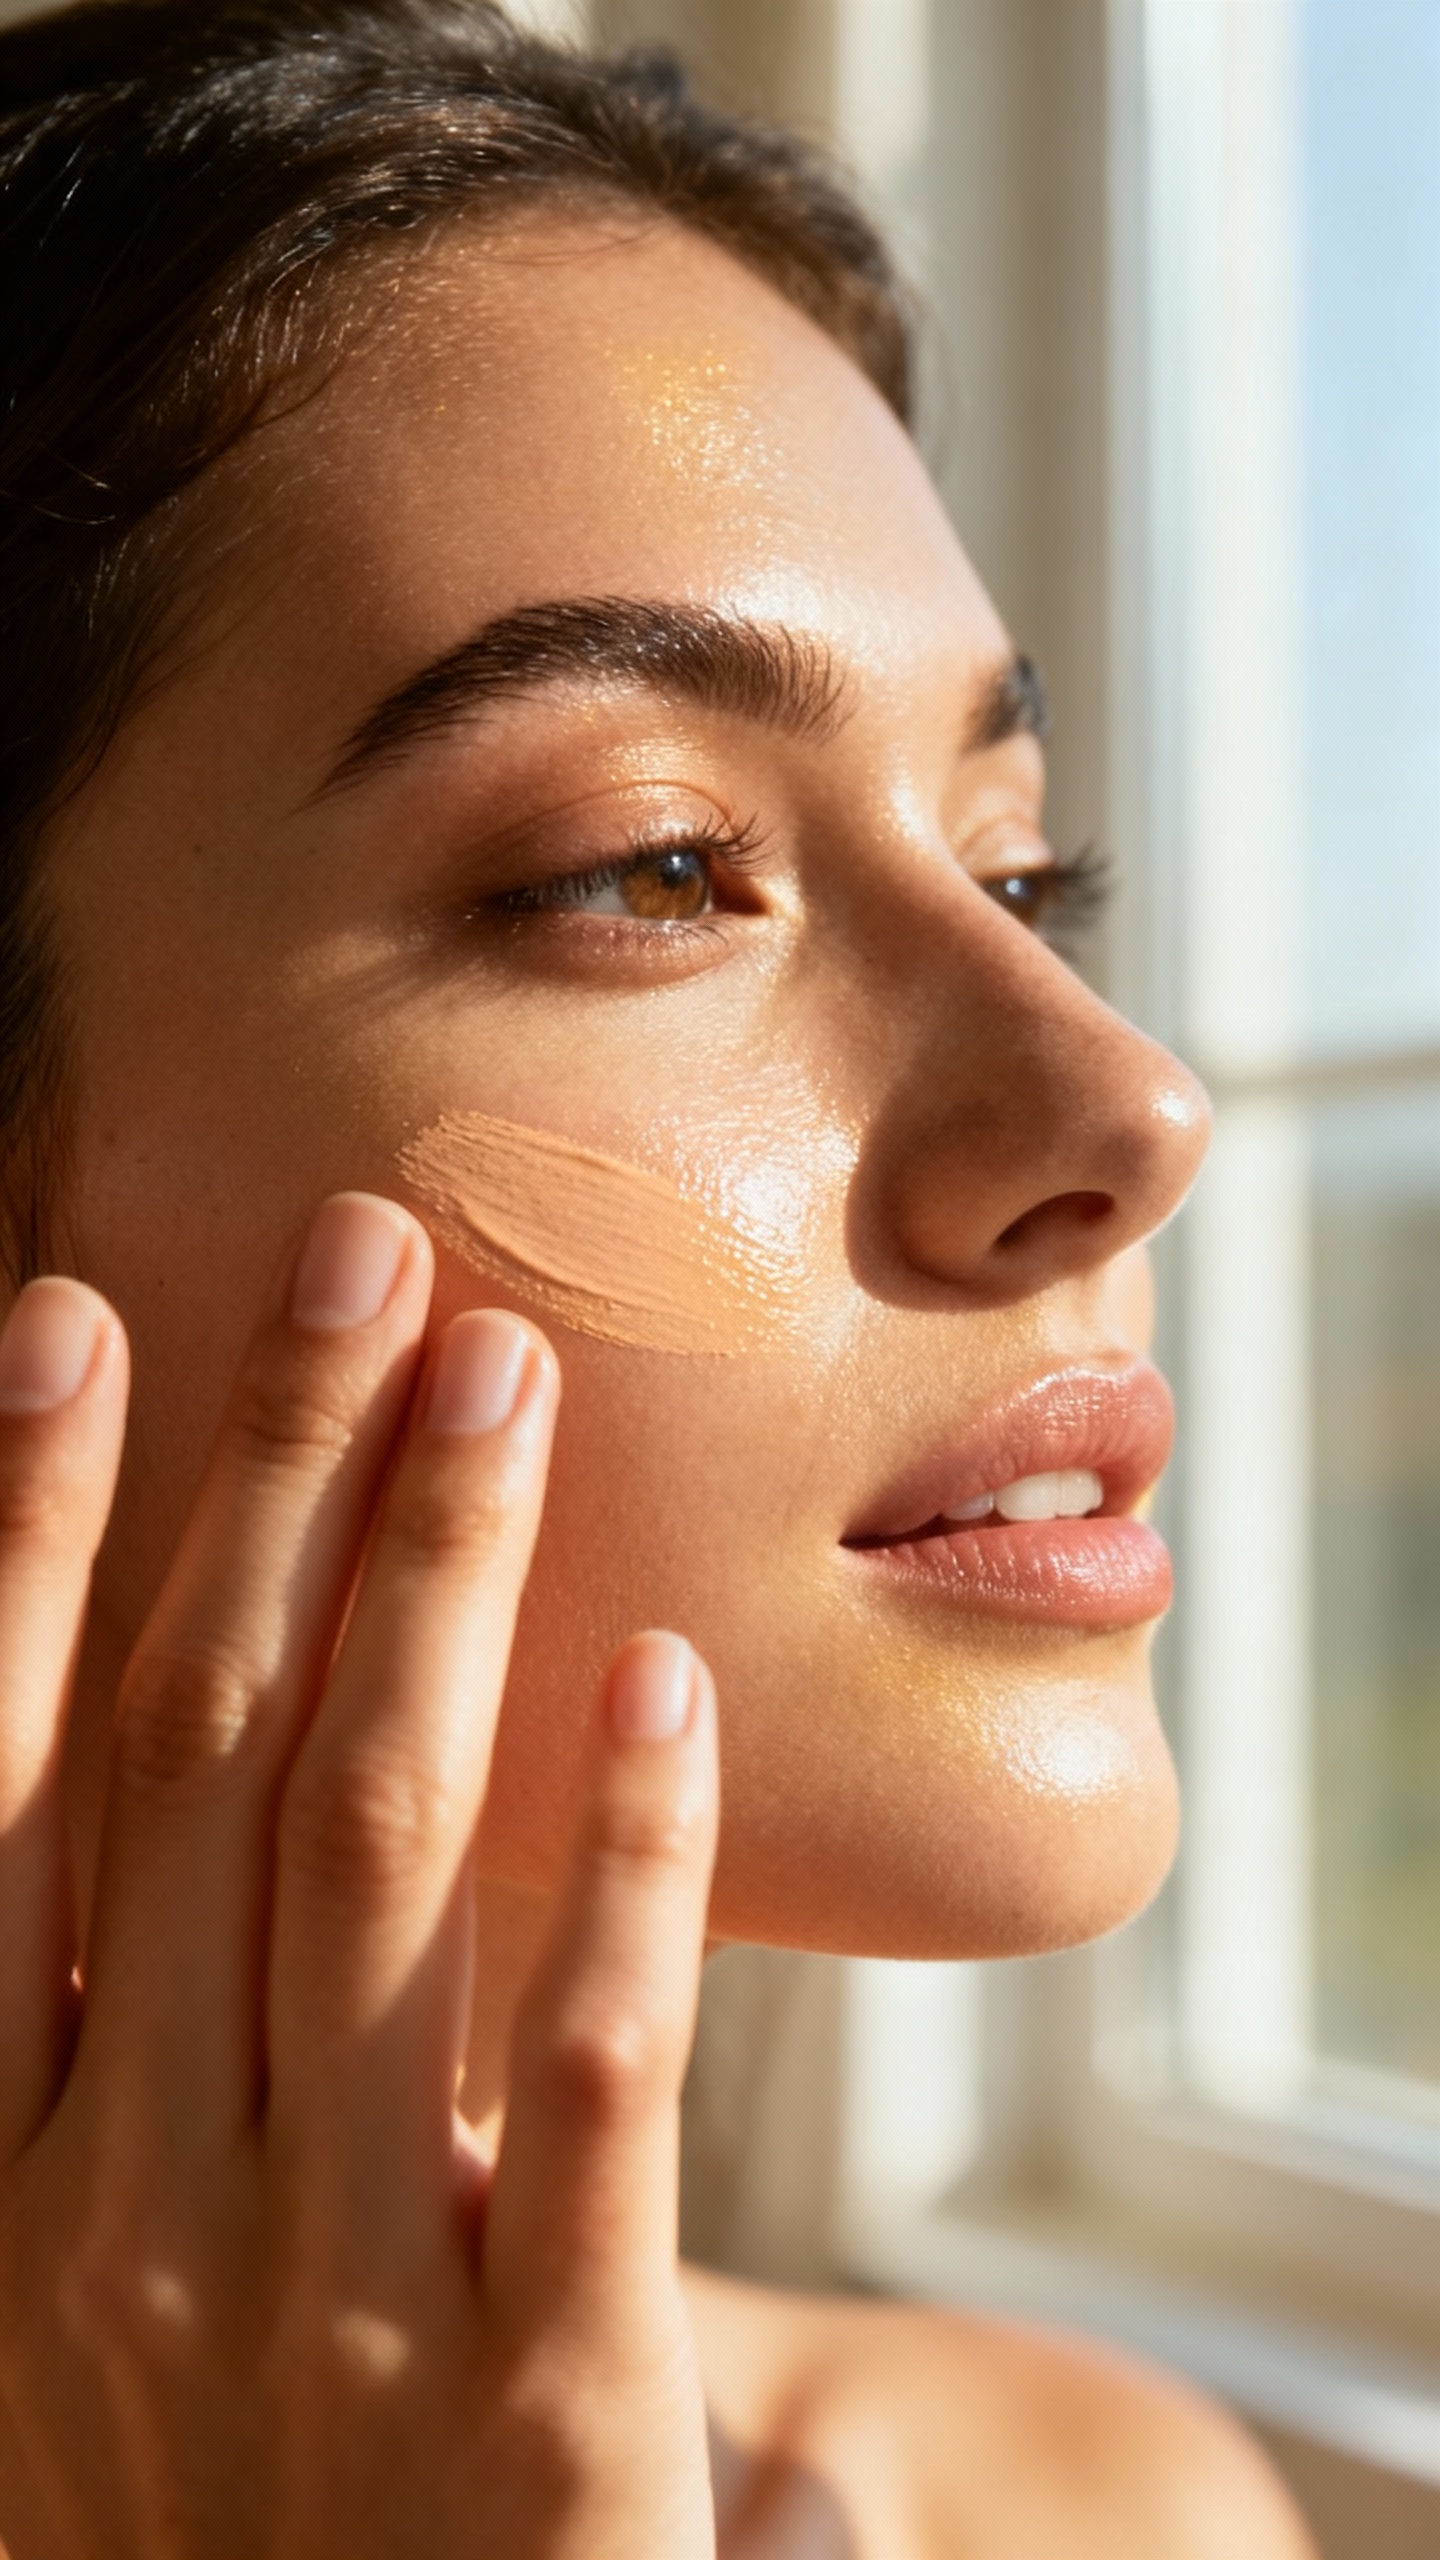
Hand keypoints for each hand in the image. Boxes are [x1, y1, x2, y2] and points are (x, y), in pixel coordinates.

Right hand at [0, 1195, 718, 2557]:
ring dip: (437, 1580)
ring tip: (503, 1377)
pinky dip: (628, 1860)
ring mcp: (328, 2302)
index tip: (73, 1327)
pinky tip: (661, 1677)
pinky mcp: (543, 2407)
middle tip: (362, 1252)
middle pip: (202, 1758)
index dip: (20, 1540)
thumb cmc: (202, 2554)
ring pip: (381, 1857)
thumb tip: (204, 1768)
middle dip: (276, 1478)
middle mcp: (124, 2213)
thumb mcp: (60, 2322)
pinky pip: (595, 2076)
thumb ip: (91, 2078)